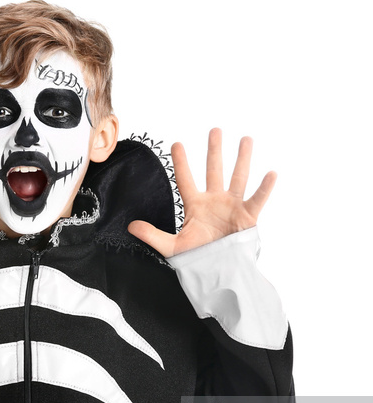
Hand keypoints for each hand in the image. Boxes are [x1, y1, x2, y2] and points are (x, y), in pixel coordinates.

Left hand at [128, 127, 275, 257]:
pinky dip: (265, 188)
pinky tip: (271, 173)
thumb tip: (130, 226)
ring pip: (238, 177)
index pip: (185, 179)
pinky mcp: (247, 217)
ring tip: (246, 139)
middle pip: (214, 171)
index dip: (181, 162)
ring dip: (242, 159)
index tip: (176, 143)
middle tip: (214, 130)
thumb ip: (152, 235)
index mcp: (195, 205)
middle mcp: (214, 201)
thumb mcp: (171, 246)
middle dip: (214, 150)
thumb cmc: (196, 259)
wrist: (217, 273)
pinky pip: (257, 199)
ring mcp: (232, 207)